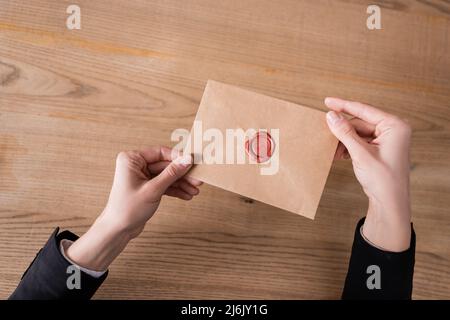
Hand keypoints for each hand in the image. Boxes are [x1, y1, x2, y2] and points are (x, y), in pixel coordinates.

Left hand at [66, 146, 201, 270]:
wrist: (118, 230)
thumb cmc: (128, 209)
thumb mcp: (153, 189)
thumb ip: (171, 173)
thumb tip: (187, 160)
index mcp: (132, 159)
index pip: (160, 153)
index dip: (178, 158)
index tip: (193, 162)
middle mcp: (136, 165)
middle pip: (165, 165)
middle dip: (182, 174)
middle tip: (198, 179)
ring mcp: (142, 176)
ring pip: (167, 176)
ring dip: (181, 183)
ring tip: (195, 190)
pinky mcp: (147, 187)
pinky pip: (164, 184)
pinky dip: (175, 190)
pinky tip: (187, 195)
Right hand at [325, 97, 411, 251]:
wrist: (389, 202)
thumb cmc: (383, 179)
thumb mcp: (360, 153)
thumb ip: (345, 132)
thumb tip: (331, 116)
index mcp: (395, 126)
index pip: (364, 110)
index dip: (344, 106)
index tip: (327, 101)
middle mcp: (393, 130)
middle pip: (360, 122)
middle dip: (342, 130)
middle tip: (325, 135)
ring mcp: (387, 139)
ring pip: (358, 132)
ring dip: (344, 140)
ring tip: (332, 150)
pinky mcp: (380, 148)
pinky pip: (360, 141)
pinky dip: (349, 146)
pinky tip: (339, 154)